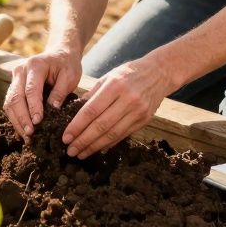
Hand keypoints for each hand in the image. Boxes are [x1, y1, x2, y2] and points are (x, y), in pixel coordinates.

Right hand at [3, 47, 81, 139]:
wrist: (60, 53)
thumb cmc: (67, 64)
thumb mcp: (70, 76)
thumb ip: (60, 92)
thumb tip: (52, 110)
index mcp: (35, 65)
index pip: (31, 89)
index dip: (33, 107)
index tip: (38, 122)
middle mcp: (21, 71)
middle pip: (15, 97)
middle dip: (22, 118)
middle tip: (30, 134)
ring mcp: (15, 78)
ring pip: (9, 103)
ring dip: (17, 121)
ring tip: (27, 137)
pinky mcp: (14, 86)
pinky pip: (10, 104)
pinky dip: (16, 118)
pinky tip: (23, 131)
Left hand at [62, 57, 178, 158]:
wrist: (159, 73)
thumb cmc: (129, 73)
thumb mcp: (108, 77)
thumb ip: (92, 95)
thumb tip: (73, 113)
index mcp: (115, 86)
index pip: (91, 111)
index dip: (77, 126)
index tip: (65, 137)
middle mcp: (128, 100)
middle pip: (101, 126)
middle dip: (83, 141)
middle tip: (70, 151)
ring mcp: (138, 111)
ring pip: (112, 134)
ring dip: (94, 147)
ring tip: (81, 153)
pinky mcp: (144, 120)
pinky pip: (123, 135)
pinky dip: (108, 144)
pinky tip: (97, 149)